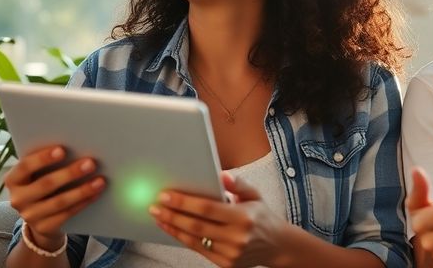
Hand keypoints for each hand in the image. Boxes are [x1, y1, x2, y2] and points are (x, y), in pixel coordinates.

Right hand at [4, 146, 104, 247]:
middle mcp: (18, 198)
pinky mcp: (44, 227)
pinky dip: (83, 202)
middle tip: (90, 163)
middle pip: (46, 184)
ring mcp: (30, 215)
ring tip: (100, 180)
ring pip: (59, 202)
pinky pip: (67, 214)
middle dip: (70, 173)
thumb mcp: (38, 173)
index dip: (43, 158)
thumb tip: (77, 147)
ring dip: (82, 190)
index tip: (62, 150)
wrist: (39, 217)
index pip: (25, 166)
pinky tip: (96, 194)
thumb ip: (48, 162)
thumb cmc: (42, 184)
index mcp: (13, 179)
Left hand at [152, 171, 286, 267]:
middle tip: (155, 205)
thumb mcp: (255, 195)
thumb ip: (238, 184)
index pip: (207, 208)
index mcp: (244, 217)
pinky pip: (199, 249)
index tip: (166, 195)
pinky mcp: (226, 263)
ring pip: (194, 239)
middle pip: (196, 225)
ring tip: (159, 216)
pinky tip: (172, 229)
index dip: (184, 202)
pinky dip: (182, 238)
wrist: (277, 245)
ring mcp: (231, 253)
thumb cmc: (262, 217)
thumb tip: (221, 174)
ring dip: (173, 227)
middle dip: (172, 214)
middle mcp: (237, 237)